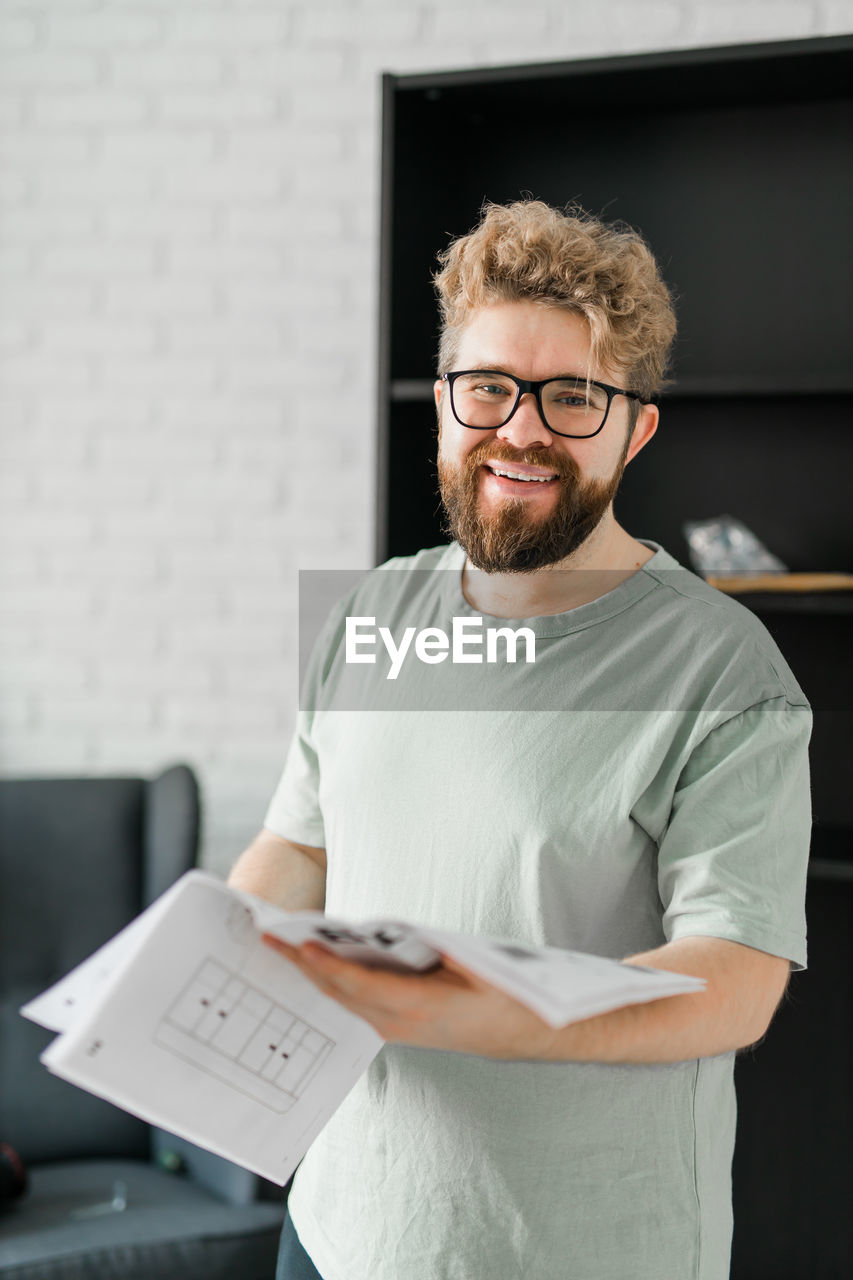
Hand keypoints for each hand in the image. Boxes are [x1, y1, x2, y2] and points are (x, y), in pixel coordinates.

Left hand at [261, 935, 556, 1058]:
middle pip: (341, 995)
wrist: (526, 1032)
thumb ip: (437, 949)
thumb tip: (396, 933)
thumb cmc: (508, 993)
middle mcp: (404, 1024)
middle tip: (270, 941)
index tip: (299, 946)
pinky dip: (332, 988)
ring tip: (283, 951)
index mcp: (422, 1006)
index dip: (327, 965)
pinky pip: (356, 1008)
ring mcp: (400, 1031)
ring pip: (344, 1004)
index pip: (361, 984)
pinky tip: (317, 970)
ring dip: (312, 979)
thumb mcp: (479, 963)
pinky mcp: (401, 1029)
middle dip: (302, 969)